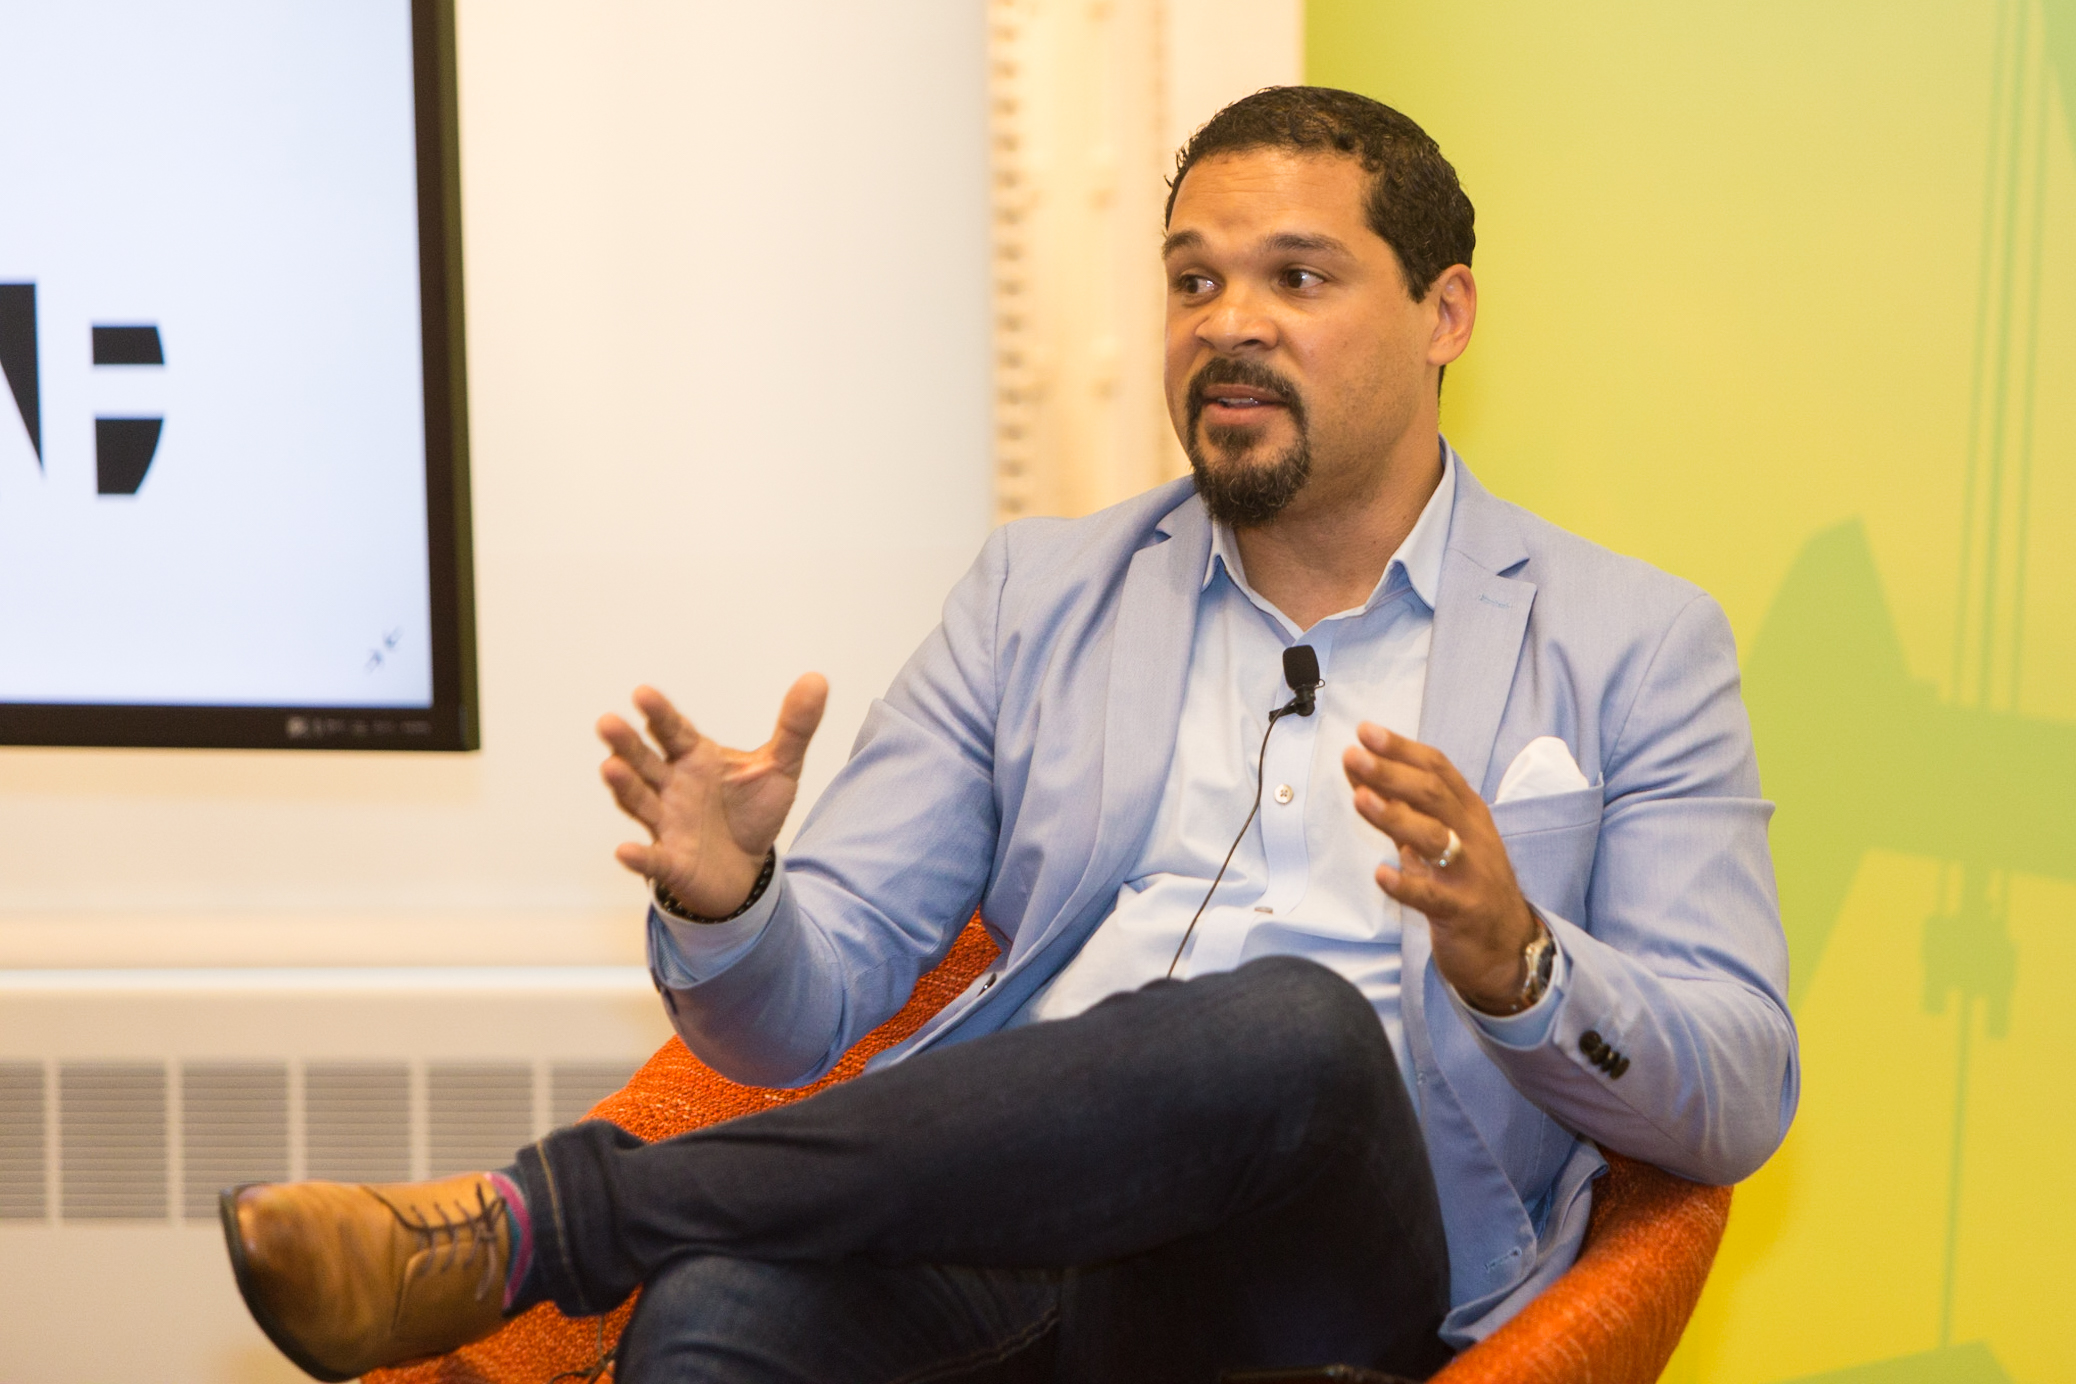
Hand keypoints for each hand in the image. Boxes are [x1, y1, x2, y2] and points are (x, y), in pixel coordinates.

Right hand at [597, 675, 828, 917]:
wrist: (748, 869)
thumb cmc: (752, 811)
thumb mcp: (780, 767)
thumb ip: (794, 726)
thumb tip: (817, 679)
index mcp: (694, 758)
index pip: (673, 731)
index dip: (659, 714)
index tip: (642, 693)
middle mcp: (672, 786)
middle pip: (645, 761)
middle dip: (627, 744)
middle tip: (608, 722)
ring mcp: (667, 823)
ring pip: (640, 802)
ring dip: (625, 787)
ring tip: (610, 768)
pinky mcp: (671, 862)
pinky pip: (653, 859)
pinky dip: (639, 856)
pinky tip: (625, 851)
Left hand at [1342, 723, 1538, 1010]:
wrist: (1507, 943)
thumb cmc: (1466, 881)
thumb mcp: (1437, 837)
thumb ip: (1401, 806)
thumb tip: (1359, 770)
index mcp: (1468, 812)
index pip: (1437, 769)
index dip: (1402, 748)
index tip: (1366, 731)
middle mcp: (1473, 836)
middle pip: (1434, 795)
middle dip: (1391, 772)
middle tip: (1354, 756)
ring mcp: (1470, 873)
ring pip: (1435, 838)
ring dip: (1396, 816)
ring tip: (1360, 799)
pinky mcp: (1462, 911)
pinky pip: (1432, 896)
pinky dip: (1406, 884)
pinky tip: (1381, 875)